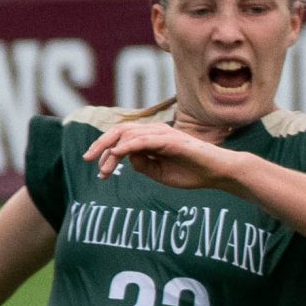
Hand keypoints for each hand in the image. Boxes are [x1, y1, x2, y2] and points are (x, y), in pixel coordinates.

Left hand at [83, 121, 243, 193]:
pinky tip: (117, 155)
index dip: (107, 152)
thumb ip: (143, 165)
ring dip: (111, 151)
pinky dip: (127, 147)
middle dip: (101, 145)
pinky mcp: (169, 139)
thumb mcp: (160, 174)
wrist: (219, 173)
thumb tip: (125, 157)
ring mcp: (162, 134)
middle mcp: (155, 132)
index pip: (123, 139)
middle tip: (87, 159)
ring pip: (128, 135)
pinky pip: (142, 140)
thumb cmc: (193, 173)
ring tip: (103, 168)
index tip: (100, 172)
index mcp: (153, 139)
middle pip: (120, 131)